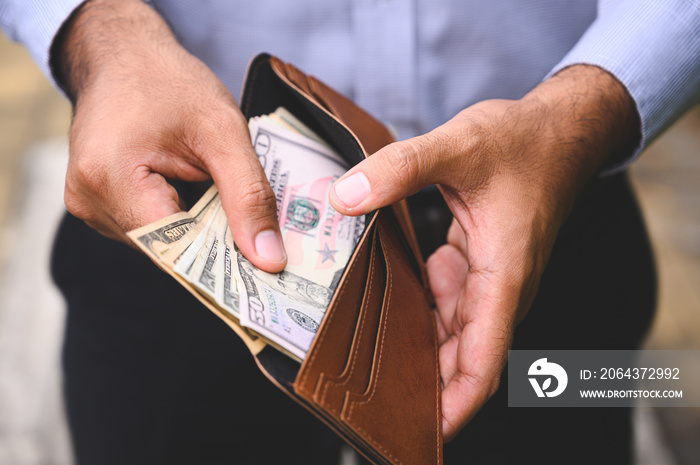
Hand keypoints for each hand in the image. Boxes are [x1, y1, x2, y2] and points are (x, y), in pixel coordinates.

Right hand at [53, 0, 285, 271]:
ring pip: (162, 245)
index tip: (266, 269)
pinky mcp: (98, 204)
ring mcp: (89, 205)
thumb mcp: (224, 131)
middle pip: (168, 251)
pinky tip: (197, 194)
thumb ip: (249, 196)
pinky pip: (151, 230)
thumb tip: (269, 260)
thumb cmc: (170, 83)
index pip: (176, 250)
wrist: (125, 56)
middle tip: (259, 234)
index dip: (224, 263)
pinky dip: (182, 220)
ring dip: (199, 230)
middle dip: (215, 244)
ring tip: (220, 198)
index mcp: (109, 179)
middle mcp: (89, 201)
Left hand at [329, 65, 639, 439]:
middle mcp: (499, 286)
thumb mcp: (459, 144)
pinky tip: (382, 304)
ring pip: (451, 331)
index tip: (425, 432)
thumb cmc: (525, 141)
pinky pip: (446, 301)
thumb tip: (344, 196)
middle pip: (461, 357)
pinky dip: (418, 310)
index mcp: (504, 275)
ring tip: (364, 360)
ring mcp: (488, 277)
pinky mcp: (477, 263)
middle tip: (371, 401)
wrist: (560, 131)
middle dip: (424, 385)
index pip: (484, 360)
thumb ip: (400, 168)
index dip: (456, 404)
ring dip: (416, 348)